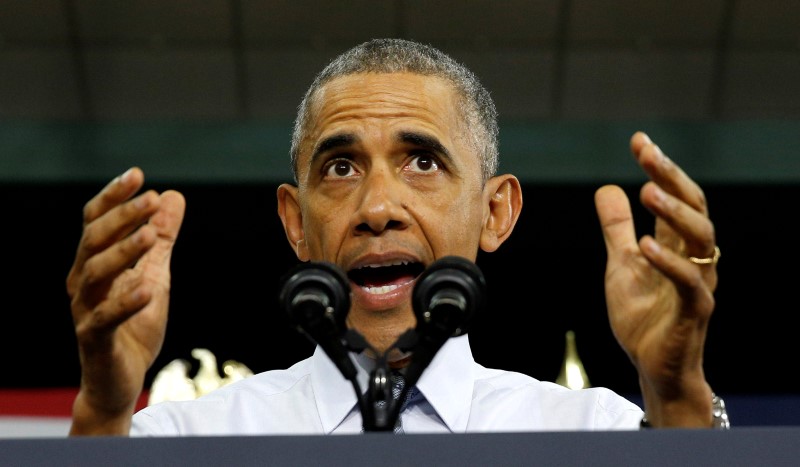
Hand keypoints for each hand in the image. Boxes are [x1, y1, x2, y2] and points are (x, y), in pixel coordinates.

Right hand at [67, 167, 185, 434]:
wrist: (121, 379)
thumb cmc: (134, 324)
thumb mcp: (155, 274)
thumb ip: (161, 238)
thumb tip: (173, 195)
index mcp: (94, 263)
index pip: (95, 222)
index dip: (114, 197)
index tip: (138, 175)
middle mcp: (83, 282)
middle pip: (93, 240)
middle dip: (121, 217)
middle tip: (150, 198)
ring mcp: (85, 311)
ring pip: (94, 274)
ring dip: (122, 252)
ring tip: (149, 236)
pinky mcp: (94, 340)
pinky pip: (104, 319)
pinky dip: (125, 302)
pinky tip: (148, 290)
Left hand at [594, 132, 716, 426]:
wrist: (653, 366)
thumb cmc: (643, 316)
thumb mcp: (621, 264)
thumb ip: (616, 229)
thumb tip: (606, 187)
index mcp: (676, 244)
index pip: (674, 196)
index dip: (659, 168)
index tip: (638, 140)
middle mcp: (694, 257)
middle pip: (694, 207)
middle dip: (671, 178)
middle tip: (648, 154)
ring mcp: (698, 283)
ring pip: (701, 239)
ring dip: (674, 214)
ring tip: (647, 191)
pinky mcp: (695, 311)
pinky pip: (689, 283)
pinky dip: (669, 262)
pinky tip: (646, 245)